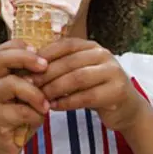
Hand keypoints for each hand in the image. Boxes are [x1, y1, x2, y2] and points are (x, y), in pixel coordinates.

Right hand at [0, 39, 49, 153]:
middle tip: (45, 66)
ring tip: (46, 105)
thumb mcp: (23, 95)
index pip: (2, 49)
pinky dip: (35, 115)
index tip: (41, 54)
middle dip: (26, 59)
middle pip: (2, 59)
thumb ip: (30, 79)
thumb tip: (54, 62)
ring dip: (35, 93)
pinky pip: (20, 111)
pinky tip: (38, 120)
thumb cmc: (16, 118)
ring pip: (12, 84)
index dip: (21, 47)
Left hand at [31, 38, 147, 131]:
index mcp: (92, 46)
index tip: (26, 67)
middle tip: (28, 84)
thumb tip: (27, 64)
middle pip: (69, 62)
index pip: (65, 45)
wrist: (126, 108)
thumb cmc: (95, 89)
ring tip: (40, 97)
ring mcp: (113, 72)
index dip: (44, 55)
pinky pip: (87, 97)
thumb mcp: (79, 72)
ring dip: (55, 88)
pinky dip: (67, 102)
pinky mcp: (117, 91)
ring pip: (77, 78)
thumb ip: (61, 66)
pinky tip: (54, 107)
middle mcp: (104, 55)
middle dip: (46, 74)